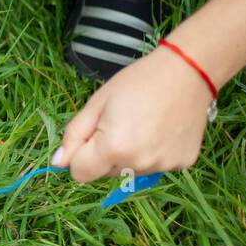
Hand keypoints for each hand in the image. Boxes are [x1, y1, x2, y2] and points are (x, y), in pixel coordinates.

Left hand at [54, 46, 212, 181]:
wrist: (187, 71)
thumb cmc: (137, 82)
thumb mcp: (96, 103)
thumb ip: (74, 135)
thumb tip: (58, 162)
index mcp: (114, 148)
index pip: (80, 174)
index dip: (80, 155)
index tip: (91, 135)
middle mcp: (139, 164)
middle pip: (105, 173)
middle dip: (105, 154)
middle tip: (120, 123)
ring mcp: (163, 165)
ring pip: (130, 170)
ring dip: (129, 154)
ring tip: (143, 124)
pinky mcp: (183, 163)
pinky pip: (155, 165)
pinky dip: (153, 152)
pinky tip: (161, 129)